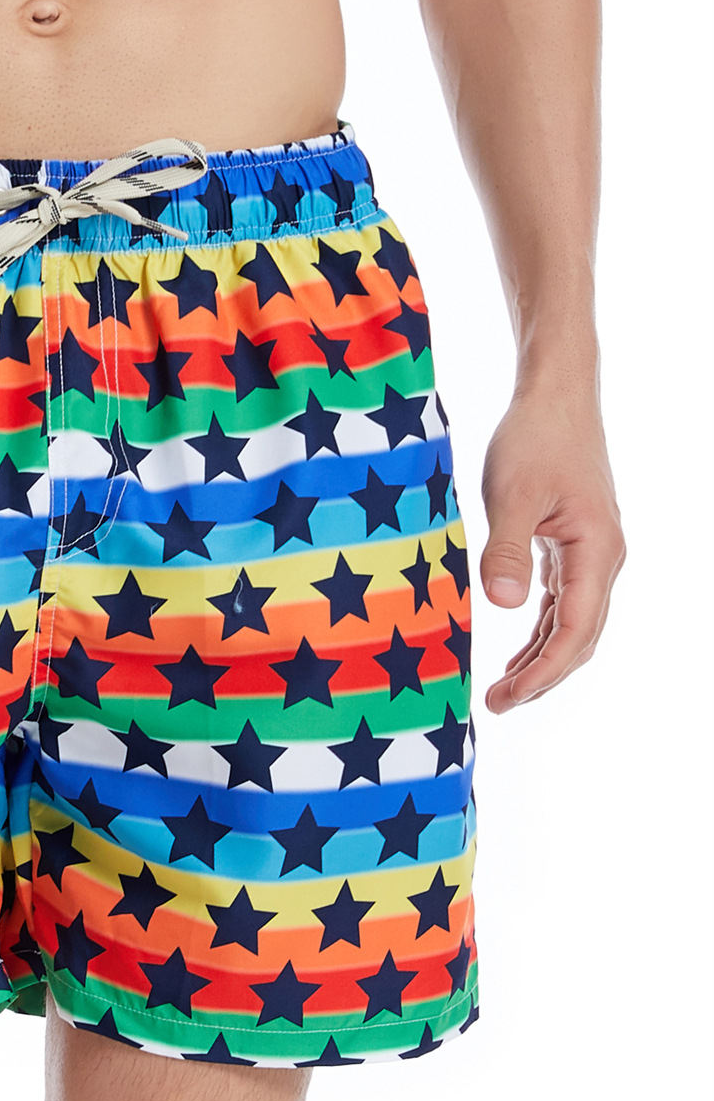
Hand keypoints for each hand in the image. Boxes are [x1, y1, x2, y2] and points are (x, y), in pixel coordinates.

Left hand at [476, 383, 624, 712]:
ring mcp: (591, 553)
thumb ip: (508, 551)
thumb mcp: (512, 494)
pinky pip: (562, 601)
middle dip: (542, 676)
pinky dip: (542, 629)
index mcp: (596, 553)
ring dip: (542, 657)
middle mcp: (603, 560)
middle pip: (579, 638)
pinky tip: (519, 648)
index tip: (506, 697)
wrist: (555, 397)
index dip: (542, 672)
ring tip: (505, 689)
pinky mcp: (573, 543)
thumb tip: (504, 607)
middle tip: (498, 704)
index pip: (574, 632)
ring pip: (572, 622)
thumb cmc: (534, 439)